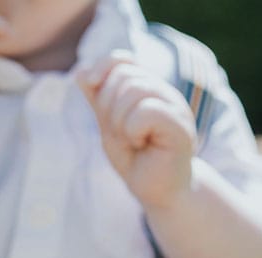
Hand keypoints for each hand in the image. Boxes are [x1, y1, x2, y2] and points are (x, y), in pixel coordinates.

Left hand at [78, 52, 196, 209]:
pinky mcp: (180, 127)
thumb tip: (80, 72)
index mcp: (150, 89)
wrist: (158, 194)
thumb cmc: (137, 162)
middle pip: (124, 75)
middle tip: (119, 133)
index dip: (103, 67)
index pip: (124, 60)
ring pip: (134, 89)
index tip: (90, 85)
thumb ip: (99, 101)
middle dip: (108, 105)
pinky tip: (140, 144)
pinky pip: (146, 111)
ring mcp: (176, 108)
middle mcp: (166, 94)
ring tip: (131, 141)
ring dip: (119, 120)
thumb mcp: (110, 127)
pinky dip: (132, 129)